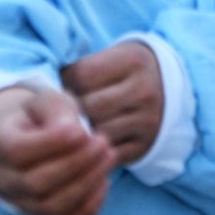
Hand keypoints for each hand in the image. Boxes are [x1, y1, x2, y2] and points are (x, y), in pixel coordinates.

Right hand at [0, 85, 113, 214]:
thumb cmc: (38, 119)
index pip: (16, 151)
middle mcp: (4, 181)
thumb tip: (77, 134)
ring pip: (51, 208)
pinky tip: (103, 180)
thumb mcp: (45, 103)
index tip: (81, 130)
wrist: (25, 144)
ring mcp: (23, 204)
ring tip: (108, 157)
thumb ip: (58, 111)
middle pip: (35, 184)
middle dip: (76, 164)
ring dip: (86, 185)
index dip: (51, 143)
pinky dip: (90, 207)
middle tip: (103, 143)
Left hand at [60, 40, 164, 167]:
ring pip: (98, 134)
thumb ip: (81, 71)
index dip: (66, 83)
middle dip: (71, 111)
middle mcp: (144, 90)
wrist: (167, 88)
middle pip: (90, 106)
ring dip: (80, 134)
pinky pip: (110, 156)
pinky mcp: (145, 146)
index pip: (84, 75)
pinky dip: (93, 153)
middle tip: (62, 113)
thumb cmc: (125, 72)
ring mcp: (148, 121)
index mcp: (132, 61)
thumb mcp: (111, 58)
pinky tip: (86, 146)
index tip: (64, 86)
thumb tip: (46, 89)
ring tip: (73, 129)